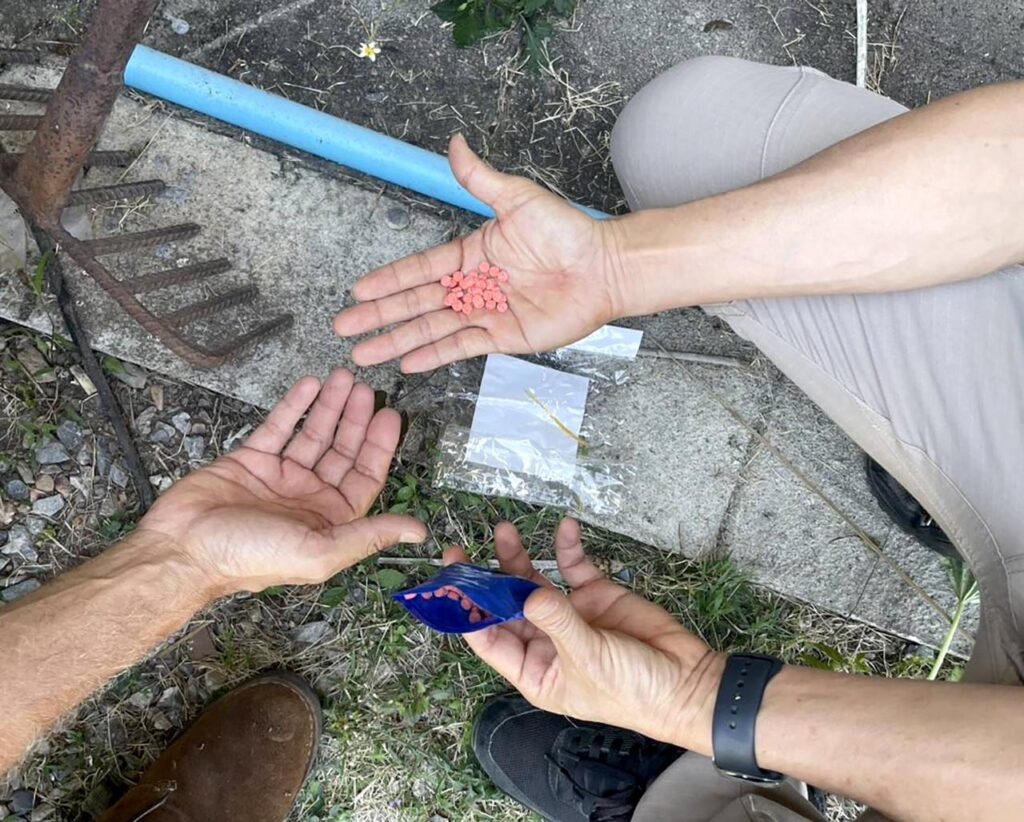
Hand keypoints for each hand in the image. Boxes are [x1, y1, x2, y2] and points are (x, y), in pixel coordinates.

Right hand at [137, 369, 426, 595]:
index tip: (391, 414)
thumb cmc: (252, 557)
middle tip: (367, 389)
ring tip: (344, 378)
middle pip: (342, 450)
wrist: (184, 550)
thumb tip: (420, 532)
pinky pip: (278, 427)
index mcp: (330, 521)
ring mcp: (280, 477)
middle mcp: (308, 497)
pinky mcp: (250, 460)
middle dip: (356, 420)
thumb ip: (371, 535)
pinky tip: (310, 384)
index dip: (380, 446)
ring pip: (312, 434)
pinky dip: (294, 405)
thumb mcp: (321, 551)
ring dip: (329, 407)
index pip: (365, 476)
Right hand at [334, 134, 624, 372]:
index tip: (358, 290)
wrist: (603, 268)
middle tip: (344, 326)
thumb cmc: (565, 231)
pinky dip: (435, 355)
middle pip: (416, 303)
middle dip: (379, 316)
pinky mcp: (504, 337)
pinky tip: (407, 362)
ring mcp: (486, 313)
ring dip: (397, 340)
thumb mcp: (519, 199)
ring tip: (364, 353)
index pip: (419, 269)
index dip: (388, 280)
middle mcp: (473, 286)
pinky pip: (463, 347)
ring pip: (432, 329)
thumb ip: (480, 180)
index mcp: (471, 254)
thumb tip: (454, 142)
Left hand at [445, 518, 723, 751]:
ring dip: (518, 558)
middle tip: (461, 551)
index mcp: (535, 670)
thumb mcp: (589, 659)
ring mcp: (569, 615)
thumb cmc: (632, 689)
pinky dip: (567, 547)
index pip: (489, 639)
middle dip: (485, 579)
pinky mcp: (595, 595)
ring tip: (504, 530)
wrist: (687, 680)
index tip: (450, 584)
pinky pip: (574, 566)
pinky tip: (565, 528)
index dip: (467, 612)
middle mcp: (546, 641)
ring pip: (533, 582)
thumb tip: (525, 591)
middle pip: (505, 605)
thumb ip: (556, 621)